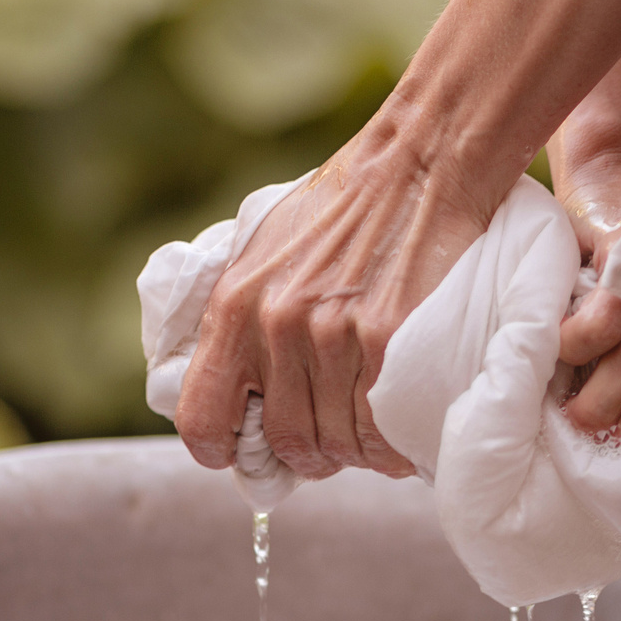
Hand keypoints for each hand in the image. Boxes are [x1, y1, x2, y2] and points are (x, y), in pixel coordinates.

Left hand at [175, 118, 493, 480]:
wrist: (417, 165)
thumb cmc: (343, 209)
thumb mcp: (264, 251)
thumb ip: (245, 318)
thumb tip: (242, 393)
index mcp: (235, 305)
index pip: (202, 417)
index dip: (223, 450)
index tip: (247, 454)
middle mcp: (278, 325)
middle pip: (288, 441)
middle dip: (313, 455)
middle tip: (336, 442)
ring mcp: (334, 336)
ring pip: (339, 443)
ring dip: (358, 452)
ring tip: (374, 433)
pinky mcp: (388, 342)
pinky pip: (385, 431)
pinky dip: (395, 448)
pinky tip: (402, 433)